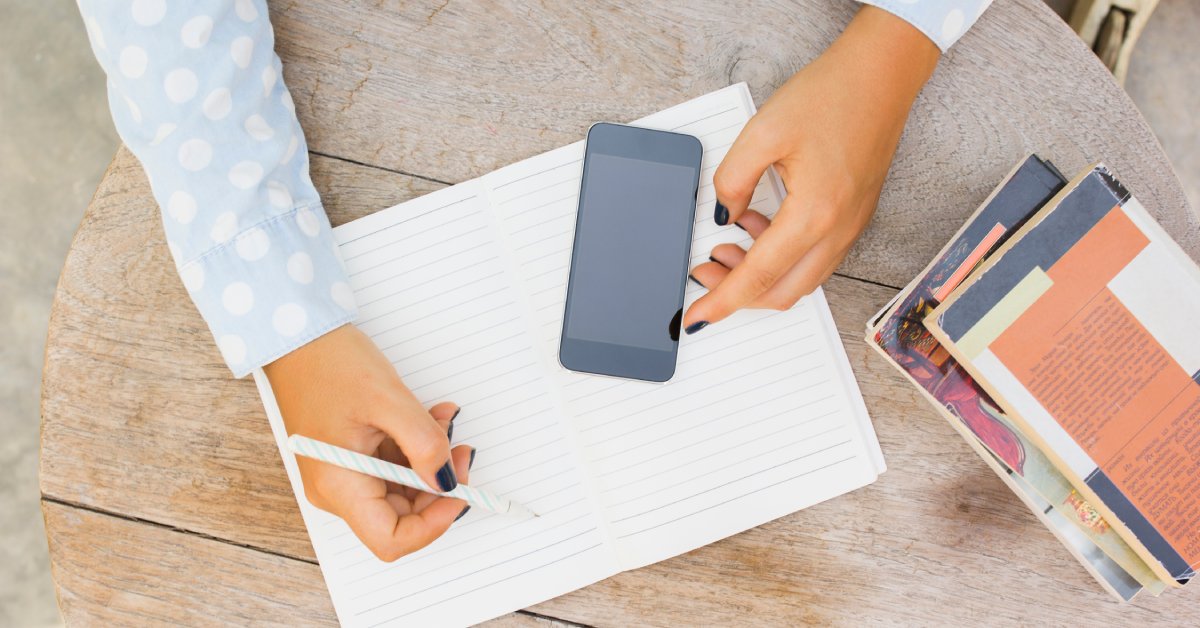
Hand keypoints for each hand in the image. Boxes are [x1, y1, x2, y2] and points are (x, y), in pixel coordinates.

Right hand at [264, 324, 472, 560]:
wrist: (298, 337)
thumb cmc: (330, 363)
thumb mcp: (390, 400)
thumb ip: (425, 444)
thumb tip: (448, 480)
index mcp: (339, 485)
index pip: (392, 540)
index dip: (434, 524)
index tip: (460, 491)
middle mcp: (337, 490)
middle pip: (401, 516)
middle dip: (438, 486)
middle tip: (460, 451)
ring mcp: (342, 475)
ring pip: (401, 490)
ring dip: (430, 462)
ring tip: (442, 422)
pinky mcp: (349, 458)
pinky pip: (391, 467)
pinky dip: (415, 448)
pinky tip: (428, 419)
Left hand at [684, 7, 939, 330]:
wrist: (882, 74)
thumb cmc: (832, 95)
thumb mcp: (762, 131)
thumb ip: (732, 180)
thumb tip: (721, 216)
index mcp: (813, 214)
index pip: (758, 276)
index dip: (722, 300)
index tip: (696, 317)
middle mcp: (837, 230)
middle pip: (781, 293)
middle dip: (737, 294)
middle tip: (703, 275)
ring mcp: (850, 227)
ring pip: (800, 281)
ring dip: (760, 277)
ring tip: (726, 249)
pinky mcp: (854, 218)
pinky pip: (815, 260)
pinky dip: (782, 260)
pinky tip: (759, 229)